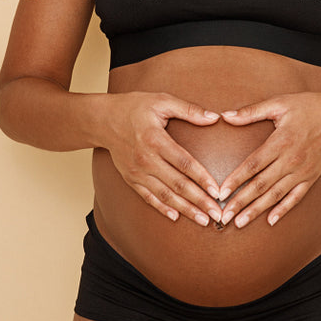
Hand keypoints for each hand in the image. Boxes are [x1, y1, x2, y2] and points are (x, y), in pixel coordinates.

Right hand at [100, 92, 225, 226]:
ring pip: (164, 195)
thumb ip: (189, 110)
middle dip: (199, 201)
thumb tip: (214, 117)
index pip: (184, 163)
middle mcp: (146, 159)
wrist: (102, 120)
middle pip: (177, 184)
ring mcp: (137, 172)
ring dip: (185, 209)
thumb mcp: (162, 100)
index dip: (202, 178)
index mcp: (156, 140)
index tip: (217, 191)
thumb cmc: (134, 107)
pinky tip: (176, 217)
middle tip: (217, 213)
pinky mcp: (131, 178)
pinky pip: (148, 197)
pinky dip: (162, 208)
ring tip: (203, 220)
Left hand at [216, 92, 320, 227]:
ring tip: (240, 223)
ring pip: (276, 195)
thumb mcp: (279, 103)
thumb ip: (251, 112)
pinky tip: (270, 220)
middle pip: (261, 185)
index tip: (220, 193)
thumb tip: (226, 116)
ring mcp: (302, 171)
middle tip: (224, 217)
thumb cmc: (308, 107)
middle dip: (240, 202)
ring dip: (257, 210)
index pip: (253, 165)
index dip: (236, 180)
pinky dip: (283, 210)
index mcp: (281, 141)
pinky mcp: (311, 177)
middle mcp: (291, 160)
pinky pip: (296, 197)